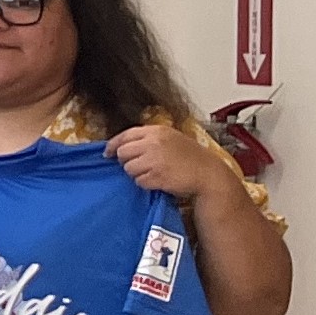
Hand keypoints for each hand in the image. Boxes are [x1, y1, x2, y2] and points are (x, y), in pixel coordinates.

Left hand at [109, 121, 236, 208]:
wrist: (208, 174)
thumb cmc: (190, 157)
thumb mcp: (171, 139)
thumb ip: (149, 139)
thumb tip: (122, 146)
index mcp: (157, 131)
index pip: (125, 135)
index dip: (113, 145)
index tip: (107, 153)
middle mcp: (153, 143)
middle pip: (122, 153)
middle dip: (127, 161)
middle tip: (141, 165)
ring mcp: (154, 159)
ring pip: (128, 168)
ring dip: (137, 173)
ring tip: (155, 172)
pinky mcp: (156, 176)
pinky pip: (139, 182)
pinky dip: (146, 183)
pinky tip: (160, 180)